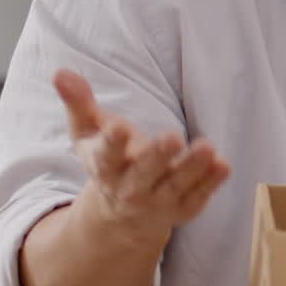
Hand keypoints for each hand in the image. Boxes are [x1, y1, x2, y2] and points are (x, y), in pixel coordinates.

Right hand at [54, 69, 230, 244]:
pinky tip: (223, 165)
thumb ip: (79, 103)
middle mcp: (130, 189)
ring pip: (176, 186)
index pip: (107, 156)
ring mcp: (159, 202)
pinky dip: (211, 183)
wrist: (124, 212)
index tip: (119, 129)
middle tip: (173, 137)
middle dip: (158, 157)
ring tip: (207, 147)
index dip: (112, 143)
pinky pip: (199, 196)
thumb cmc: (110, 160)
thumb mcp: (89, 132)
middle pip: (144, 174)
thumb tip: (61, 72)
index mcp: (106, 168)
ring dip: (193, 168)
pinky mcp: (184, 208)